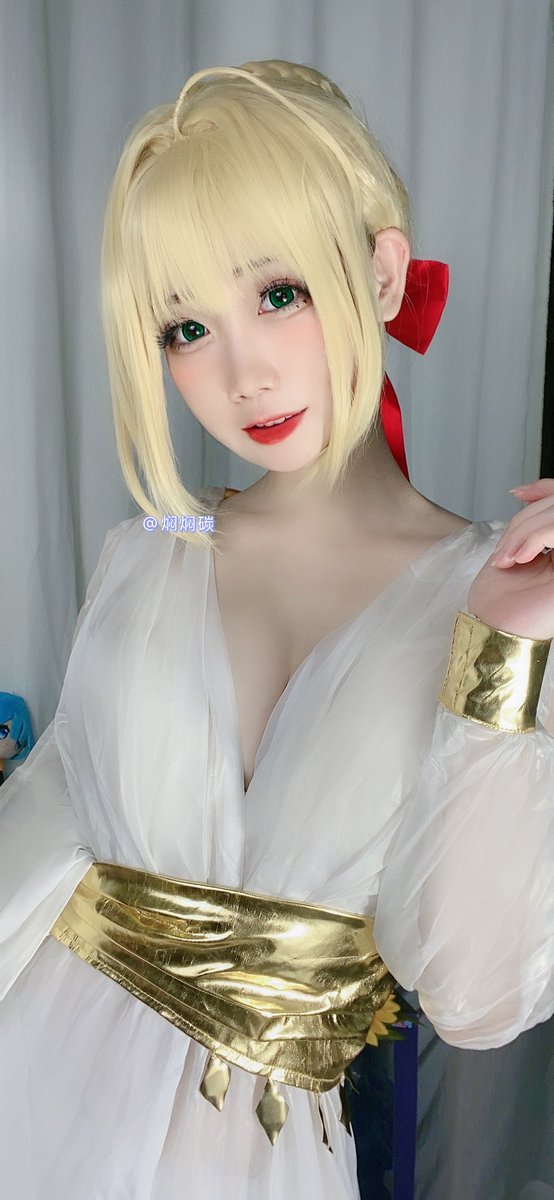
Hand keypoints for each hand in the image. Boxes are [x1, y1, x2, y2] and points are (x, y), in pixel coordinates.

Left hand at [467, 479, 553, 639]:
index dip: (544, 489)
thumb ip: (526, 522)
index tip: (517, 494)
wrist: (496, 631)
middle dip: (525, 520)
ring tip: (507, 557)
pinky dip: (533, 537)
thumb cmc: (501, 600)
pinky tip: (519, 558)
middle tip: (504, 549)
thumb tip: (523, 492)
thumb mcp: (512, 548)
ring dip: (525, 531)